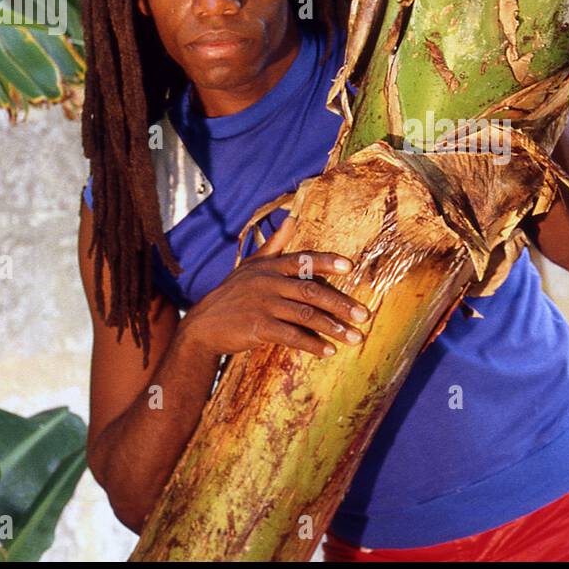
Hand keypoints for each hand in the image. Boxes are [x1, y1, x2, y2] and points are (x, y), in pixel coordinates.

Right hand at [178, 216, 369, 360]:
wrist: (203, 326)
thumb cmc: (233, 293)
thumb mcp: (252, 265)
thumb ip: (275, 244)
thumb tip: (292, 218)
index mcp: (270, 266)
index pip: (303, 260)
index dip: (326, 262)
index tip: (349, 266)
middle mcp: (268, 282)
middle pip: (311, 290)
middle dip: (341, 304)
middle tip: (364, 315)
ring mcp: (263, 304)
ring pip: (305, 315)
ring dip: (333, 328)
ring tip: (354, 338)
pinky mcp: (257, 327)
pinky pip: (291, 336)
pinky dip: (312, 344)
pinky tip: (328, 351)